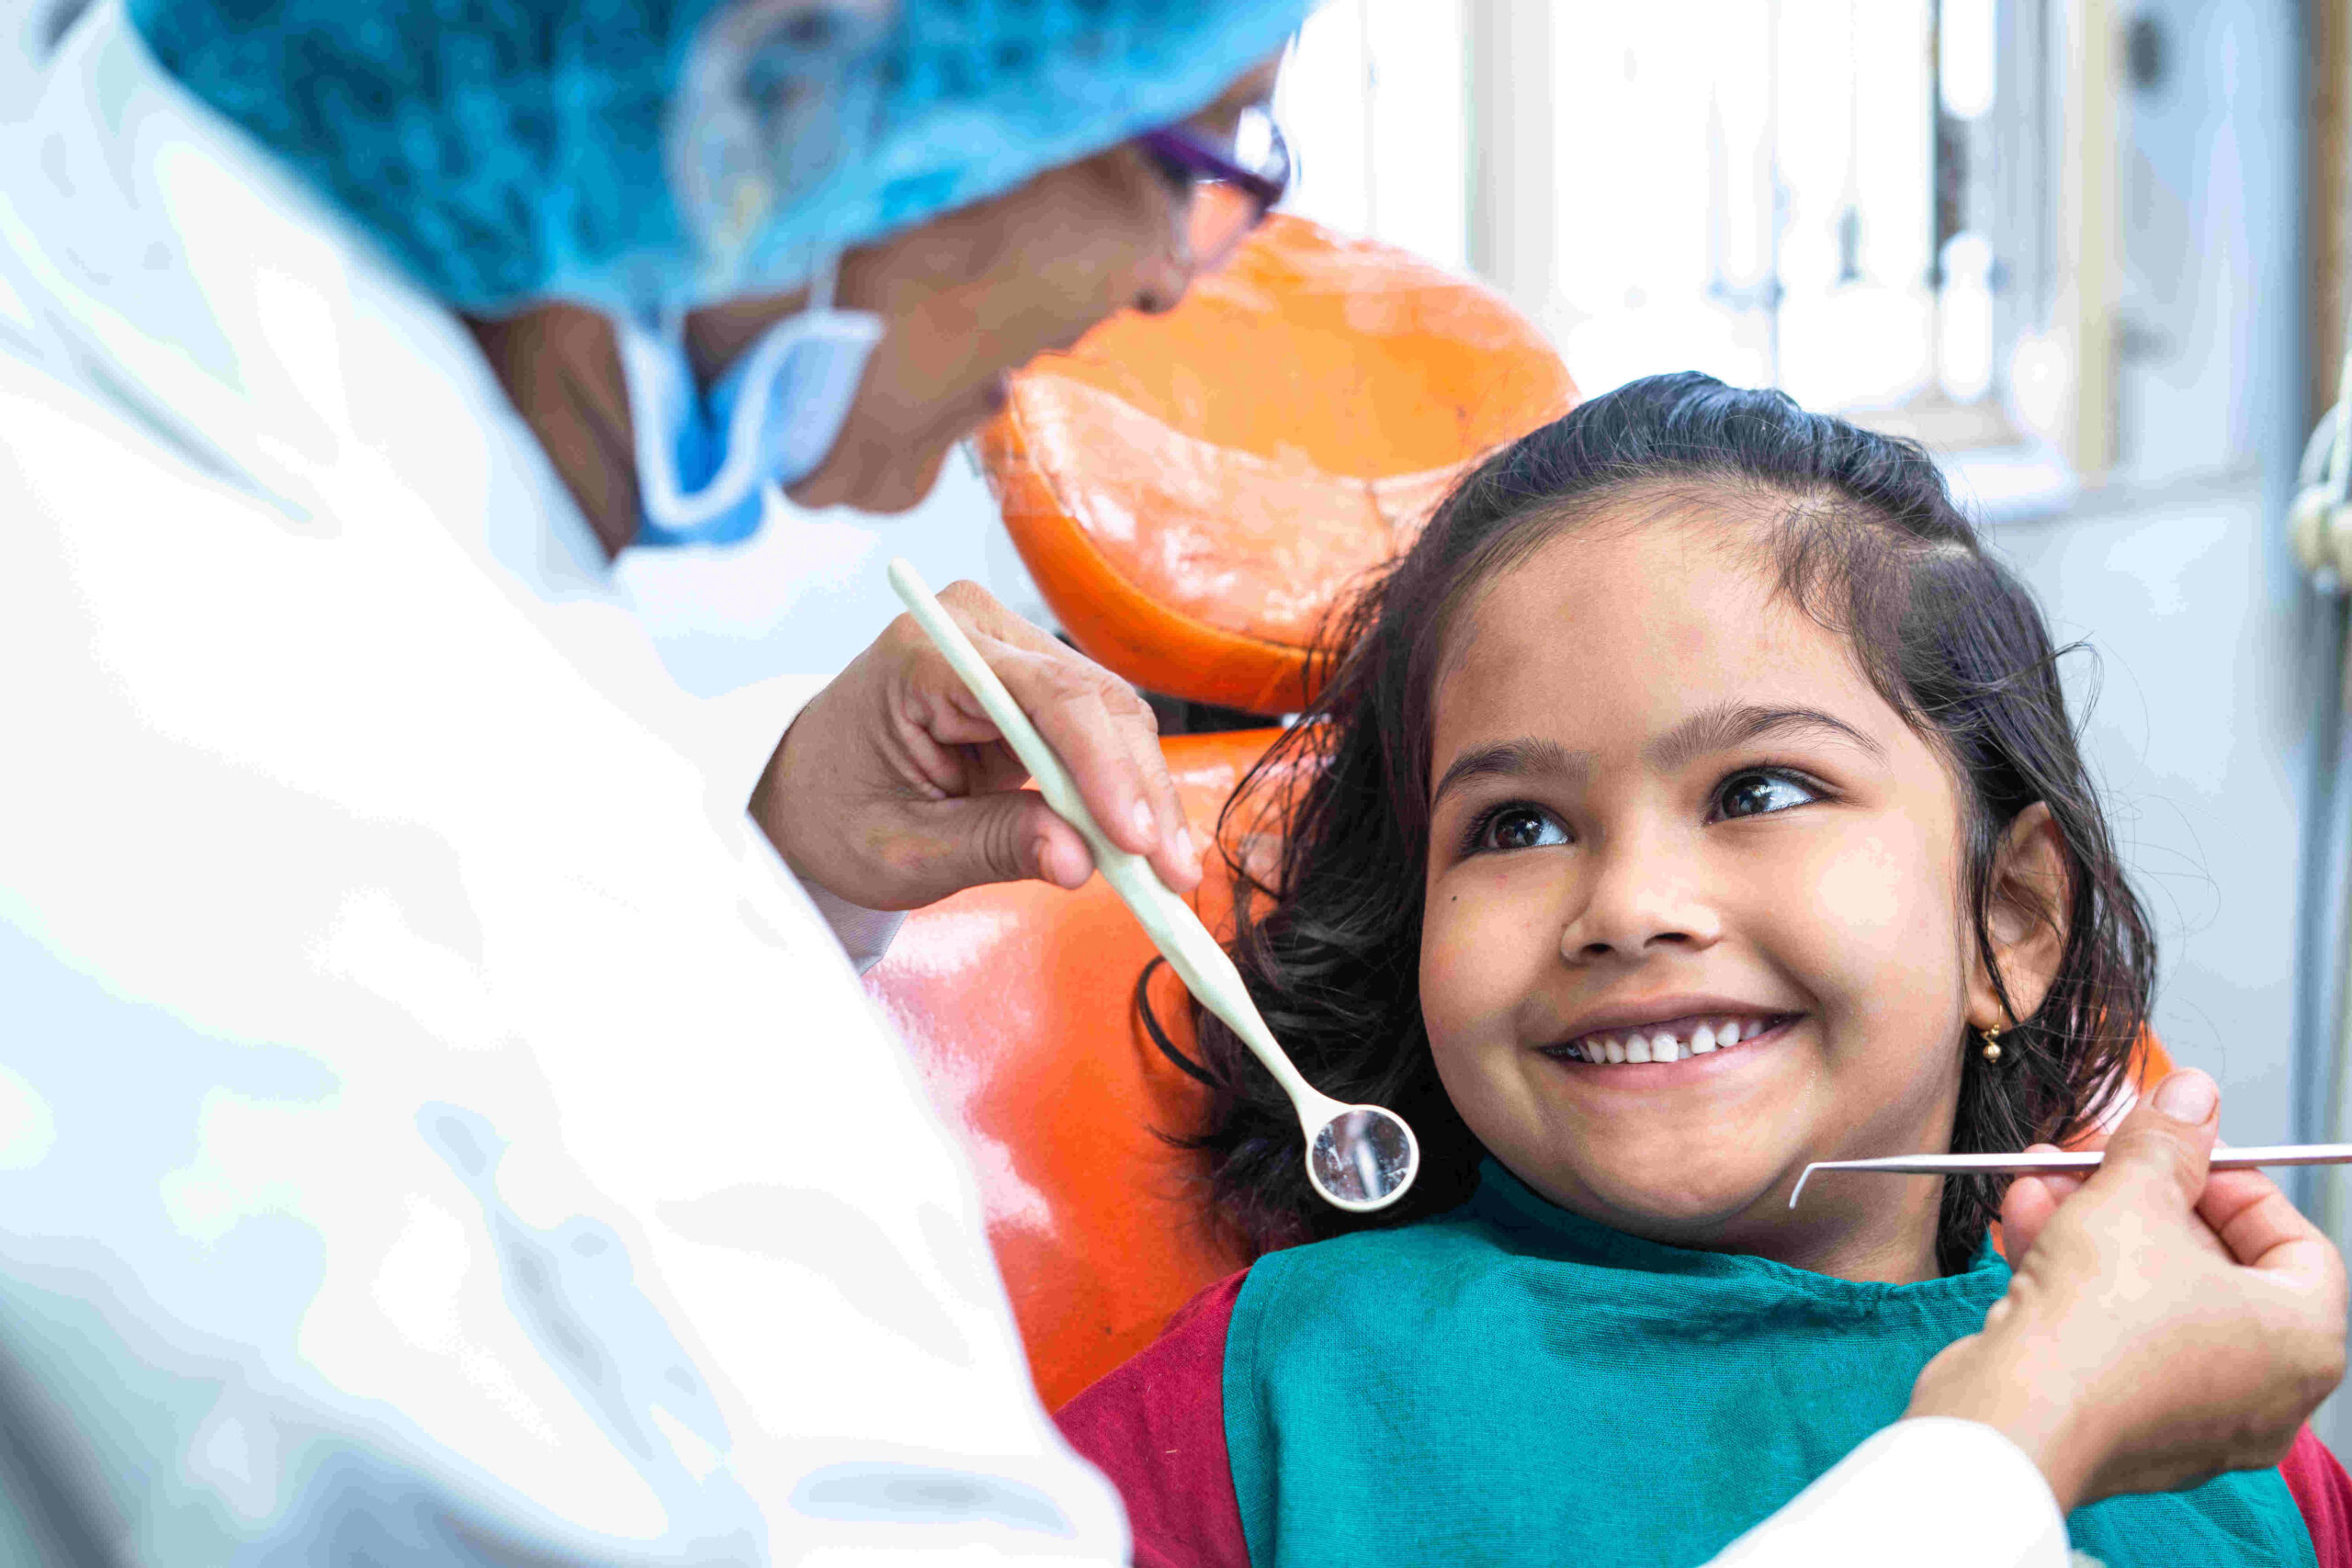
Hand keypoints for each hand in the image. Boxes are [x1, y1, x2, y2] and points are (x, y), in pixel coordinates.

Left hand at [751, 580, 1202, 910]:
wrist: (806, 788)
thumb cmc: (835, 811)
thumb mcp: (900, 849)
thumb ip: (990, 847)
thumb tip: (1079, 862)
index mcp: (925, 655)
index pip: (1042, 694)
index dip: (1101, 766)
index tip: (1135, 840)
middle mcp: (978, 630)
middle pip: (1092, 700)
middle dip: (1139, 790)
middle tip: (1170, 875)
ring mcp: (1012, 648)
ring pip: (1112, 714)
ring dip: (1145, 794)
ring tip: (1168, 873)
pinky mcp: (1036, 681)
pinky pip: (1101, 730)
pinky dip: (1127, 789)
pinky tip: (1148, 844)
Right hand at [1906, 1070, 2346, 1512]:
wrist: (2013, 1416)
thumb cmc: (2098, 1328)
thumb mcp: (2133, 1197)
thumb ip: (2167, 1141)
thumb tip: (2191, 1097)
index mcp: (2302, 1342)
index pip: (2293, 1239)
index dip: (2230, 1179)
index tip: (2179, 1147)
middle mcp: (2262, 1390)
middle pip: (2209, 1262)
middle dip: (2138, 1192)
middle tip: (2098, 1152)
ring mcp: (2190, 1415)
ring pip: (2148, 1294)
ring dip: (2090, 1223)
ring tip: (2040, 1176)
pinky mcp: (2120, 1423)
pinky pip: (2110, 1334)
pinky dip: (2071, 1277)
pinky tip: (2024, 1221)